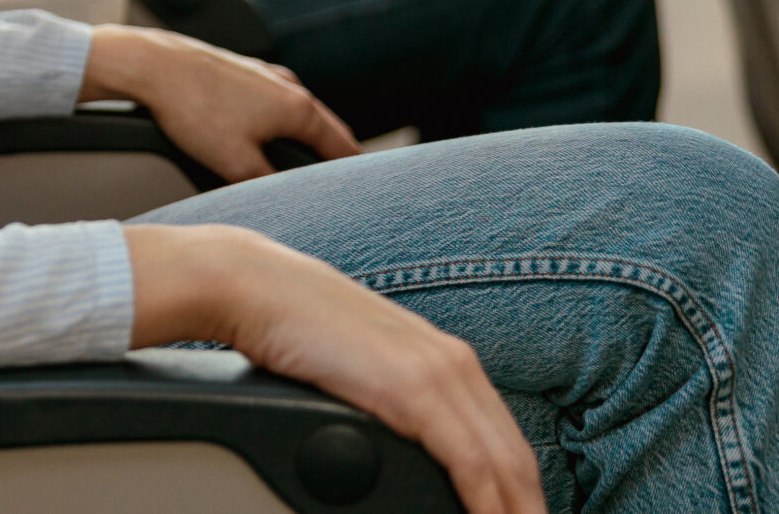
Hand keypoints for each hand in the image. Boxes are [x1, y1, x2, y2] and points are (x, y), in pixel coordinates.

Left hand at [82, 26, 356, 180]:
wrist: (151, 65)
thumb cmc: (192, 108)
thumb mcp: (235, 163)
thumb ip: (268, 183)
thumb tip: (285, 199)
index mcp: (298, 107)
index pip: (342, 146)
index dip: (352, 172)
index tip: (365, 191)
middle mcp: (287, 85)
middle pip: (323, 128)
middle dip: (332, 155)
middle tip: (342, 182)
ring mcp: (263, 75)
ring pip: (296, 113)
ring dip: (304, 136)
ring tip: (306, 162)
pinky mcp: (239, 72)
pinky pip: (271, 102)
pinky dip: (278, 121)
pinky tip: (265, 134)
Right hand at [125, 224, 542, 513]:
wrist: (254, 287)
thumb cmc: (291, 326)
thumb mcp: (359, 363)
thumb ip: (389, 397)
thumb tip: (396, 444)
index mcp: (448, 359)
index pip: (507, 446)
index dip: (519, 497)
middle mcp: (456, 364)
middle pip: (519, 464)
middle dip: (524, 510)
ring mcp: (439, 374)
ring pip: (506, 468)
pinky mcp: (415, 389)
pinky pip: (472, 465)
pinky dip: (487, 507)